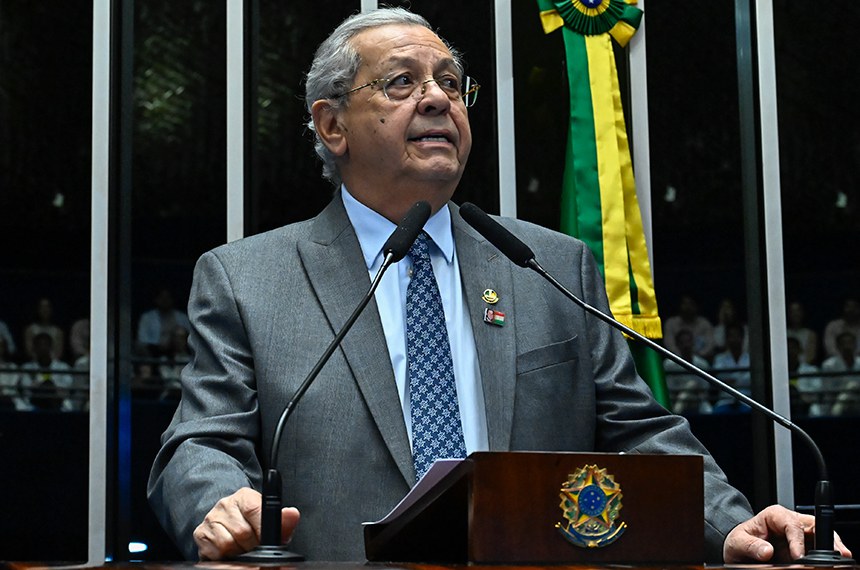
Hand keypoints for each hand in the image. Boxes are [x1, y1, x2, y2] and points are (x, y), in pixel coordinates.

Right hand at [193, 487, 300, 559]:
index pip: (255, 510)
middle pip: (242, 532)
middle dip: (253, 545)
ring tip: (245, 549)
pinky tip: (231, 552)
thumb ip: (282, 521)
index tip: (267, 539)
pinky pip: (215, 553)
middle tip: (257, 547)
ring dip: (239, 553)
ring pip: (227, 544)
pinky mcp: (200, 534)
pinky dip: (226, 557)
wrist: (228, 522)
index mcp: (244, 496)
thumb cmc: (252, 523)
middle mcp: (225, 504)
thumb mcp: (269, 520)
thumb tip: (292, 514)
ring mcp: (210, 519)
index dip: (263, 530)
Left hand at [723, 504, 851, 562]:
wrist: (739, 548)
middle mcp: (790, 522)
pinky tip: (828, 562)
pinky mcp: (803, 547)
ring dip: (830, 546)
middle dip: (827, 537)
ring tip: (839, 556)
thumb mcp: (737, 542)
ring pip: (820, 536)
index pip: (791, 524)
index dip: (797, 540)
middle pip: (814, 526)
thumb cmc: (739, 541)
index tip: (798, 556)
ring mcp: (799, 535)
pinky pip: (818, 548)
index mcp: (775, 515)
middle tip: (837, 552)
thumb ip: (750, 545)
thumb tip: (766, 551)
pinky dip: (825, 555)